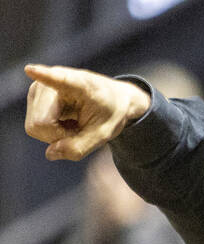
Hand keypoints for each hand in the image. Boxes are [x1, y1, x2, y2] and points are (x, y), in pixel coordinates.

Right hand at [24, 64, 149, 160]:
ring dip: (56, 134)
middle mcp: (50, 82)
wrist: (111, 98)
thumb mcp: (103, 135)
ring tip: (74, 124)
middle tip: (79, 129)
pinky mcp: (33, 96)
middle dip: (59, 136)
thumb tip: (50, 153)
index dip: (44, 76)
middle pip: (40, 124)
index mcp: (77, 84)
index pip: (58, 80)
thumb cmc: (109, 112)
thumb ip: (79, 147)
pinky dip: (52, 132)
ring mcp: (37, 89)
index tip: (31, 70)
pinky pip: (34, 127)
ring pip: (35, 127)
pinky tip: (66, 122)